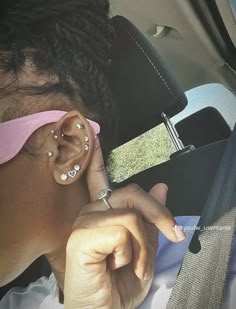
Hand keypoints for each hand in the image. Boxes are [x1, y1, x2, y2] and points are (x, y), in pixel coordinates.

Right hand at [64, 139, 184, 308]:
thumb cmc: (120, 284)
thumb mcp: (145, 247)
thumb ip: (151, 217)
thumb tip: (161, 186)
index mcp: (103, 214)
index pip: (100, 178)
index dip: (98, 157)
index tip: (92, 136)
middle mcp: (90, 213)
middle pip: (132, 193)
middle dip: (158, 217)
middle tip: (172, 235)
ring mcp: (83, 223)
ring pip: (131, 216)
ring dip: (142, 246)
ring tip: (129, 264)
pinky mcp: (81, 236)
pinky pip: (121, 230)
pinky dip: (129, 253)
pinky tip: (114, 265)